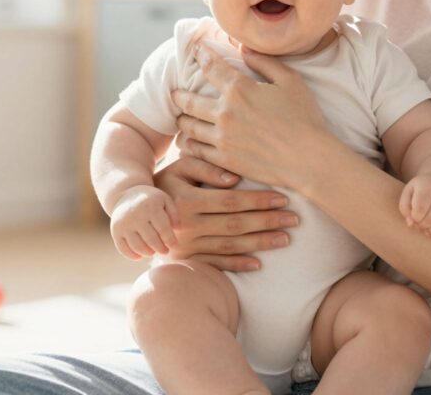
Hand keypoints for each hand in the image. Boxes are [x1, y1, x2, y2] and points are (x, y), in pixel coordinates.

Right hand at [109, 185, 178, 259]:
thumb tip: (177, 229)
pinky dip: (133, 255)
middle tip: (165, 251)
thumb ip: (174, 214)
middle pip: (151, 240)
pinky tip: (140, 255)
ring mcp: (124, 224)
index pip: (163, 228)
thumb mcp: (165, 200)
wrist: (126, 194)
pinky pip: (123, 249)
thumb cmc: (151, 200)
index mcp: (150, 206)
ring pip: (137, 247)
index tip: (174, 244)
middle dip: (161, 249)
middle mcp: (135, 215)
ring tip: (153, 252)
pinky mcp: (115, 231)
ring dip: (148, 253)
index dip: (170, 239)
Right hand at [152, 155, 297, 271]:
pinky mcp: (186, 260)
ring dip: (261, 243)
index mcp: (186, 200)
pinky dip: (238, 264)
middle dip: (268, 221)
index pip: (230, 201)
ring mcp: (185, 246)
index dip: (258, 200)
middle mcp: (186, 226)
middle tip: (295, 219)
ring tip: (286, 239)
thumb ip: (207, 167)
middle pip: (235, 224)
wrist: (136, 213)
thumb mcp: (181, 166)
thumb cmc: (167, 182)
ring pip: (230, 246)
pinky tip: (259, 264)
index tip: (283, 198)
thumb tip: (235, 179)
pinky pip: (216, 264)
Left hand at [169, 45, 333, 188]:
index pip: (211, 67)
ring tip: (180, 117)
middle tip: (175, 93)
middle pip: (190, 101)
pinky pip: (197, 150)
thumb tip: (244, 49)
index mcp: (240, 90)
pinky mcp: (224, 160)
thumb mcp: (290, 81)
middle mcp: (224, 113)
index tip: (196, 50)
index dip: (201, 55)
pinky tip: (189, 141)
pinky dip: (189, 143)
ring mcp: (222, 138)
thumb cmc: (304, 117)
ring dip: (182, 119)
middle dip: (180, 95)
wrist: (308, 159)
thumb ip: (265, 62)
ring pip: (189, 127)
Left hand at [399, 173, 430, 238]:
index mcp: (427, 186)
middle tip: (421, 224)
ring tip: (429, 228)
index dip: (415, 218)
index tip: (415, 216)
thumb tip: (411, 223)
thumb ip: (405, 208)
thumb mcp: (409, 192)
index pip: (419, 210)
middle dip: (423, 226)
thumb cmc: (422, 190)